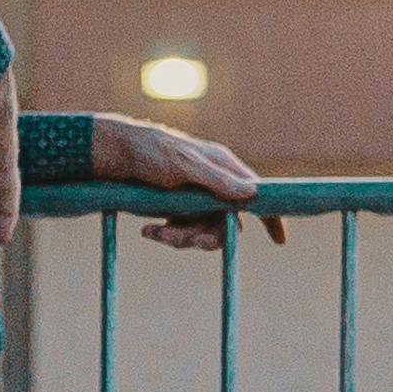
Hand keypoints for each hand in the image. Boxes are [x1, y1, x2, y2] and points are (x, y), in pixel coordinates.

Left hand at [93, 114, 287, 249]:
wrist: (112, 154)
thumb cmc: (150, 152)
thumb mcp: (184, 165)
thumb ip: (218, 181)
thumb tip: (253, 192)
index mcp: (222, 168)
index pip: (256, 193)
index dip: (271, 217)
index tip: (280, 240)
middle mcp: (213, 184)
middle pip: (225, 224)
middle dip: (204, 238)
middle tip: (182, 239)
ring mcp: (195, 198)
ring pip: (202, 233)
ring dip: (180, 239)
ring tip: (154, 233)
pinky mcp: (175, 209)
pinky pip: (182, 233)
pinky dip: (166, 236)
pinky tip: (147, 232)